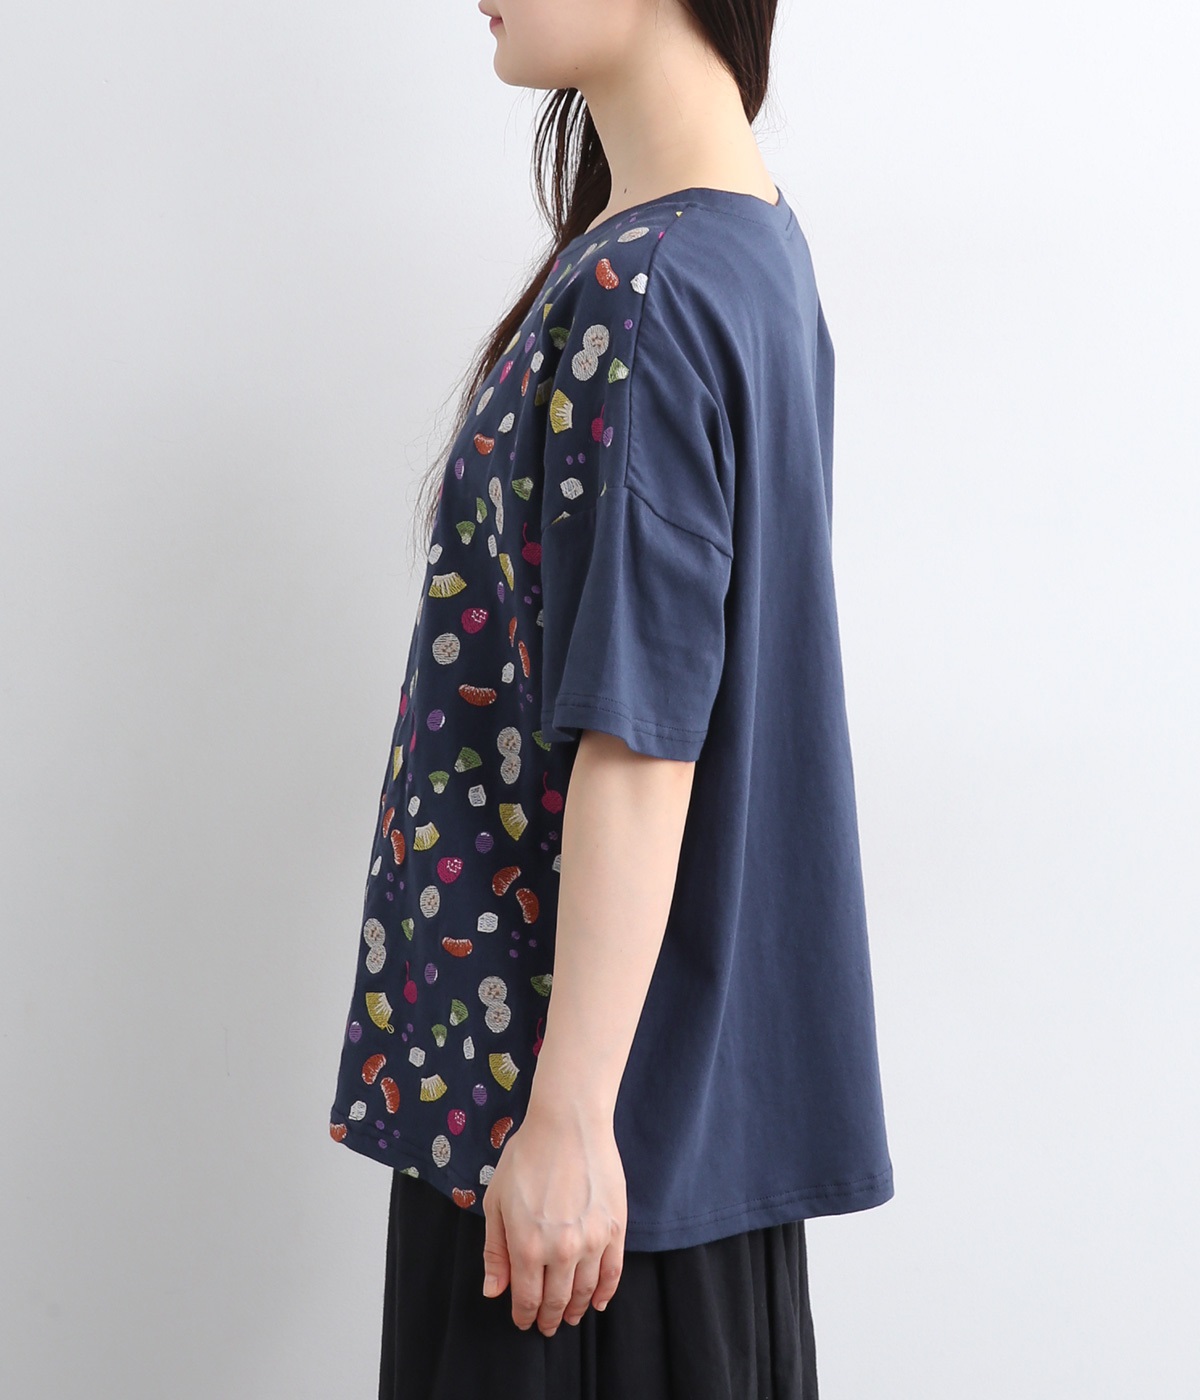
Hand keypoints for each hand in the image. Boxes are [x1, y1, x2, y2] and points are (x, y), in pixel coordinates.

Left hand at [480, 1101, 626, 1334]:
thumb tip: (494, 1291)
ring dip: (577, 1309)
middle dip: (549, 1317)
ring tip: (571, 1316)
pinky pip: (613, 1272)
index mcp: (527, 1246)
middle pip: (557, 1300)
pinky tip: (598, 1301)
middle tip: (547, 1326)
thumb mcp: (497, 1201)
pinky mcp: (615, 1228)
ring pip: (585, 1290)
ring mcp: (592, 1240)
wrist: (568, 1124)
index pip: (526, 1298)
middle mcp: (561, 1251)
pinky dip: (606, 1292)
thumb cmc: (527, 1156)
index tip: (523, 1322)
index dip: (523, 1315)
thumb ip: (495, 1250)